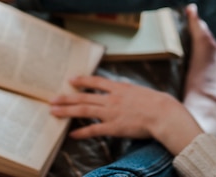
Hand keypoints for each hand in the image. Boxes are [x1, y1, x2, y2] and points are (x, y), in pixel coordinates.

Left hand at [50, 75, 202, 154]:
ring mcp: (111, 113)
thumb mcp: (139, 90)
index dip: (82, 80)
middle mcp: (112, 99)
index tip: (70, 80)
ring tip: (54, 111)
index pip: (96, 81)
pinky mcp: (113, 127)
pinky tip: (72, 134)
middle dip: (67, 97)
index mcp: (119, 88)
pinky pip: (93, 130)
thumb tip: (121, 88)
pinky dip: (81, 132)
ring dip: (67, 111)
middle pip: (84, 97)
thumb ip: (127, 90)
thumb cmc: (157, 103)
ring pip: (84, 111)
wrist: (163, 113)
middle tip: (52, 98)